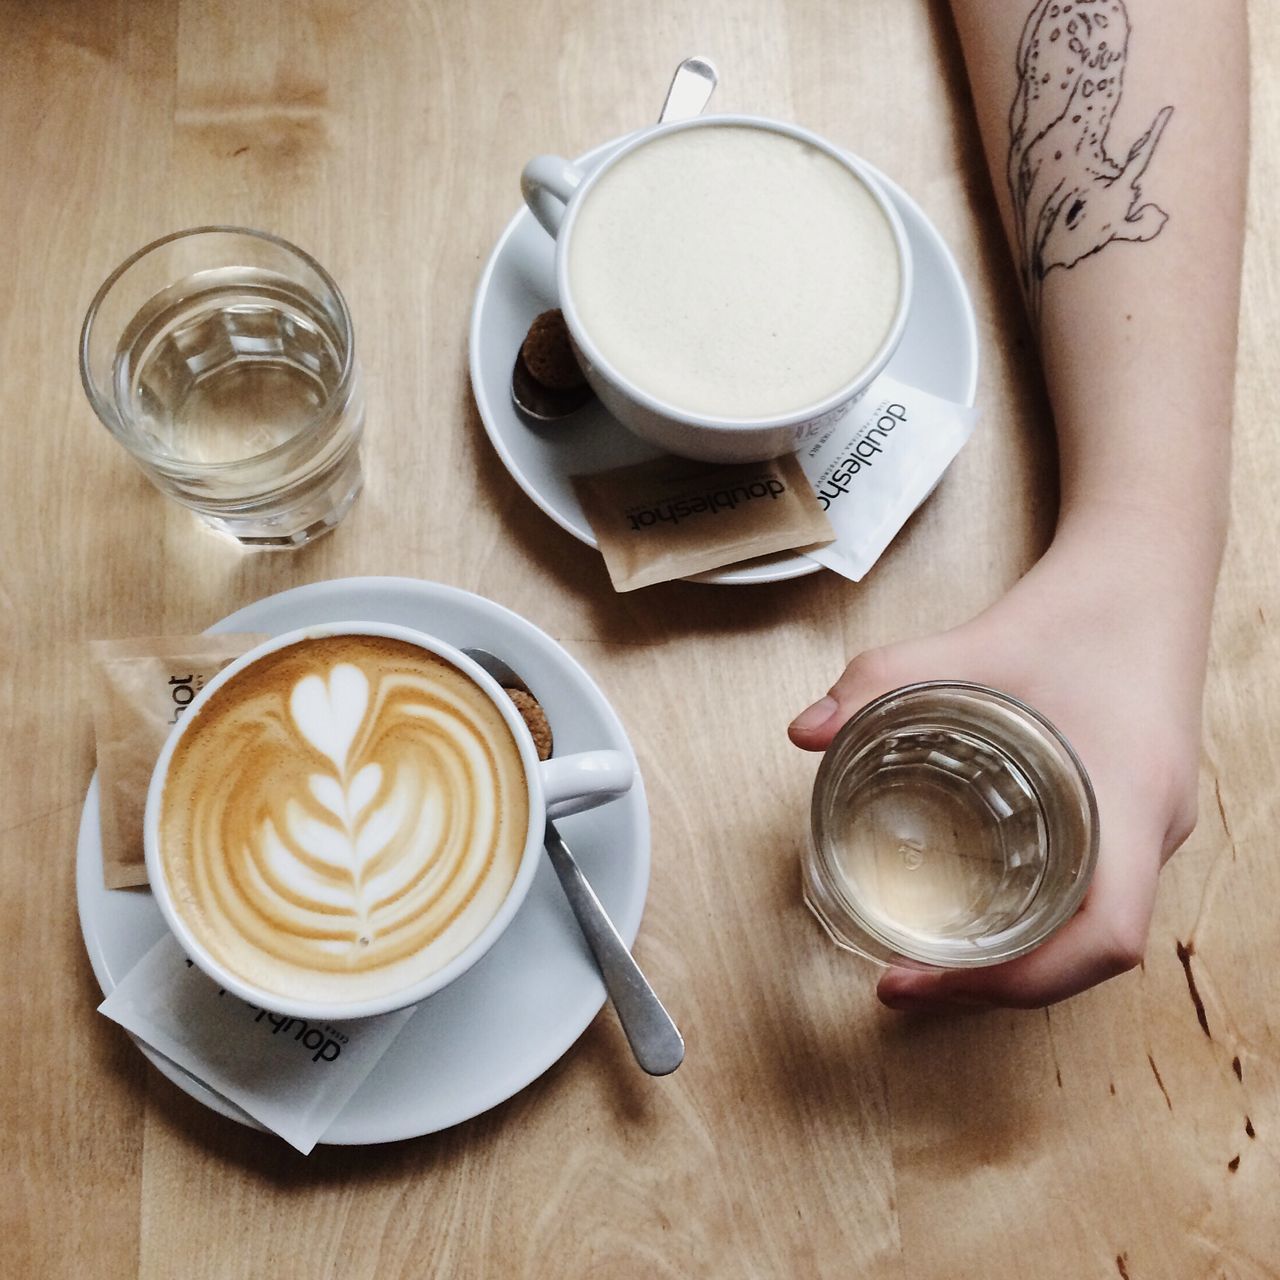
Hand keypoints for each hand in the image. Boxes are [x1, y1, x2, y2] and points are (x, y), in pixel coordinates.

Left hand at [788, 529, 1205, 1008]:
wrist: (1146, 571)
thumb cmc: (1077, 610)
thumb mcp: (970, 644)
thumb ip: (881, 684)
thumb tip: (803, 734)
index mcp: (1132, 800)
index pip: (1104, 939)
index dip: (1018, 981)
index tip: (925, 978)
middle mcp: (1156, 829)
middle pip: (1093, 954)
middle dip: (1002, 985)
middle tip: (908, 980)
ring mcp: (1156, 826)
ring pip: (1098, 930)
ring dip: (1022, 959)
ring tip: (936, 958)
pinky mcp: (1140, 813)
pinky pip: (1099, 894)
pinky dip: (1041, 918)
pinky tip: (982, 906)